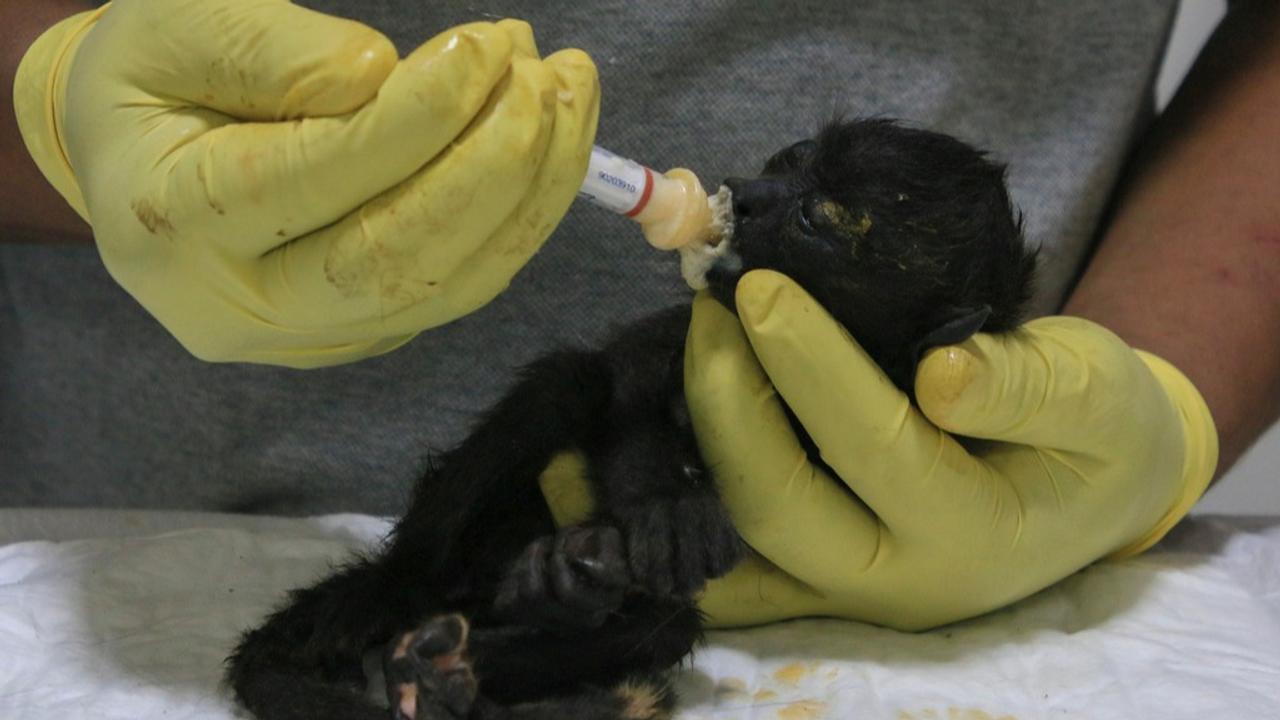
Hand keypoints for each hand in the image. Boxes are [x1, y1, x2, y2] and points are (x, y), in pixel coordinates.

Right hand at [13, 0, 597, 366]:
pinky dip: (525, 213)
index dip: (415, 117)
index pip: (314, 179)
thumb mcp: (170, 30)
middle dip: (492, 164)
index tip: (484, 47)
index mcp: (172, 222)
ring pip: (448, 281)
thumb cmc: (153, 85)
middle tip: (544, 75)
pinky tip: (556, 142)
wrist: (143, 171)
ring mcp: (314, 336)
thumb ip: (264, 50)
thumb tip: (380, 74)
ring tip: (569, 93)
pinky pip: (466, 283)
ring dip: (531, 187)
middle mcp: (244, 306)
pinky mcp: (371, 334)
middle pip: (393, 257)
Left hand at [685, 271, 1217, 630]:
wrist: (1092, 497)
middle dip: (726, 403)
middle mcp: (897, 581)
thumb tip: (940, 373)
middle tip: (711, 307)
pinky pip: (726, 555)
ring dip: (692, 445)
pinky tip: (664, 416)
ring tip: (693, 344)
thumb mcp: (1099, 395)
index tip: (760, 286)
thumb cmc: (1098, 433)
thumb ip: (1031, 389)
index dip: (810, 363)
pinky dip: (682, 495)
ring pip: (732, 544)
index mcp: (976, 534)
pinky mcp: (812, 580)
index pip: (874, 443)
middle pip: (777, 508)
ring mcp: (844, 592)